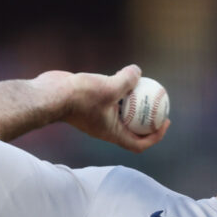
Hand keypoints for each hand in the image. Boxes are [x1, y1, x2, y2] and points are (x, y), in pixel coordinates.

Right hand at [32, 65, 169, 152]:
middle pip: (133, 128)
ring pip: (122, 112)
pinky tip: (126, 76)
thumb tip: (138, 71)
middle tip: (160, 103)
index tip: (165, 122)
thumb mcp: (109, 88)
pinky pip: (111, 99)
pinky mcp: (91, 103)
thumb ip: (126, 80)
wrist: (50, 94)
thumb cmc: (79, 97)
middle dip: (148, 119)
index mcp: (113, 133)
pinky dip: (120, 91)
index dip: (155, 136)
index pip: (139, 144)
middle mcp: (106, 128)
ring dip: (134, 102)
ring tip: (146, 87)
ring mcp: (98, 116)